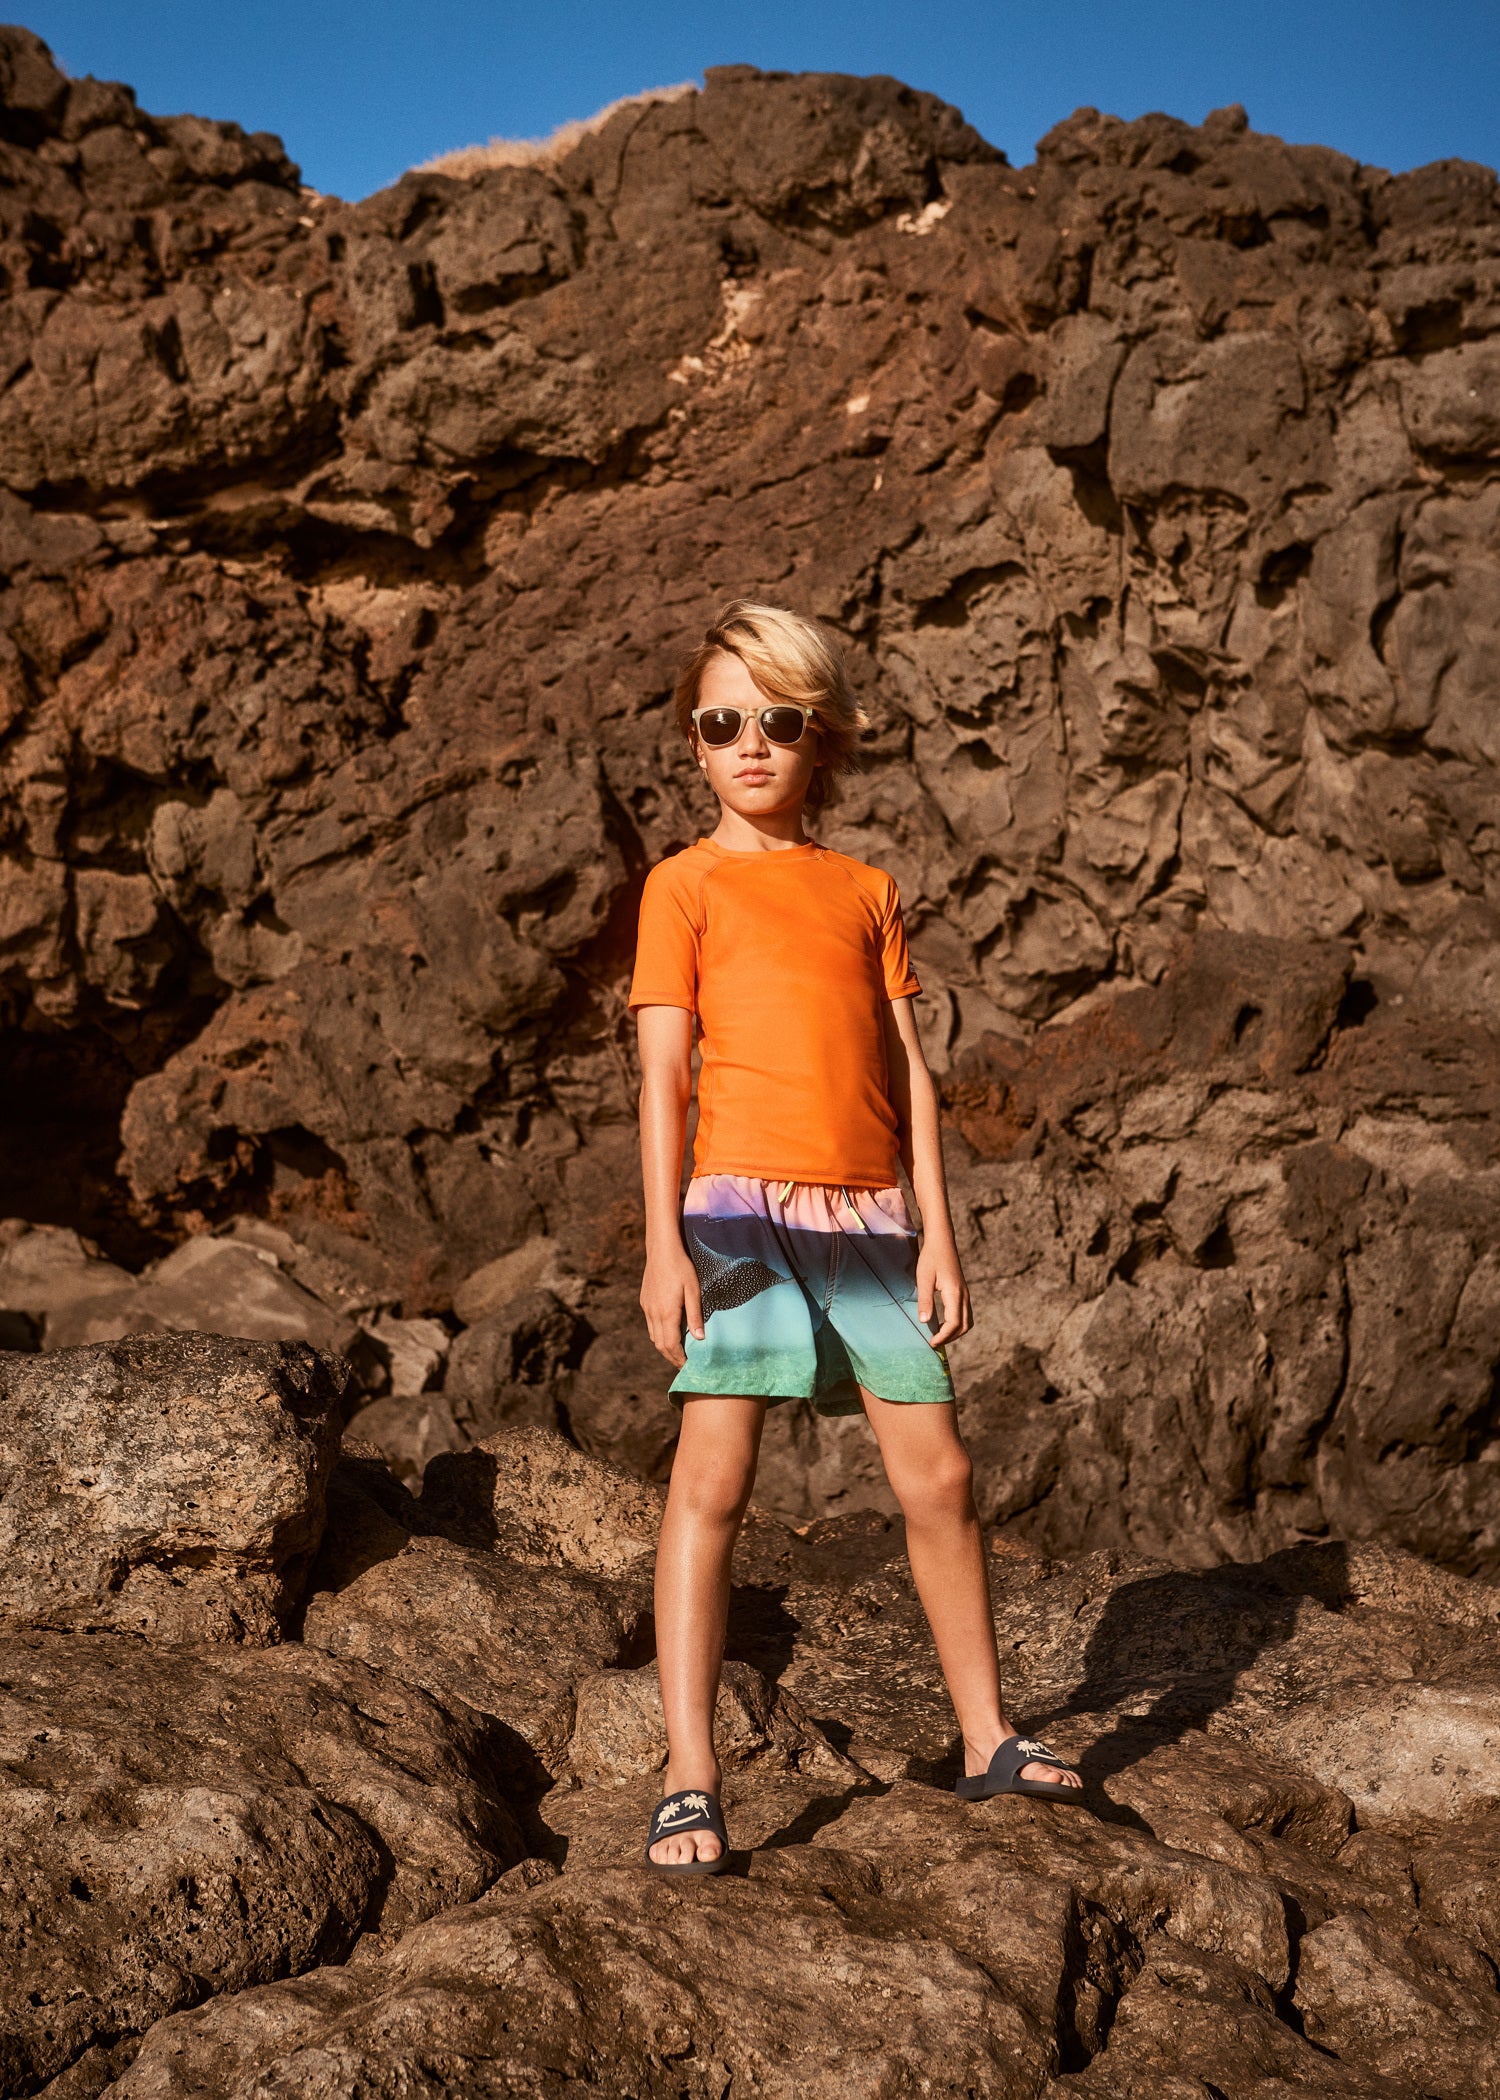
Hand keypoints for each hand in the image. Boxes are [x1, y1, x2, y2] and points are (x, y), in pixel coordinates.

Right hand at [640, 1244, 704, 1367]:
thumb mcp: (694, 1290)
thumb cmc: (681, 1267)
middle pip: (660, 1345)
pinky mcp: (645, 1302)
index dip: (679, 1359)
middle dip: (672, 1357)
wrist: (661, 1249)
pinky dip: (659, 1335)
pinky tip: (669, 1333)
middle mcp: (653, 1313)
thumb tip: (700, 1339)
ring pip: (653, 1337)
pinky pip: (650, 1325)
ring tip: (678, 1353)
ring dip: (665, 1348)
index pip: (671, 1345)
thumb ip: (696, 1315)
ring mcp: (647, 1308)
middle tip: (684, 1365)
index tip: (688, 1366)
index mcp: (666, 1313)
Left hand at [916, 1237, 970, 1349]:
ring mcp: (966, 1294)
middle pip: (964, 1326)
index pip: (953, 1323)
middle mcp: (964, 1296)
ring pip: (967, 1322)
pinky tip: (943, 1324)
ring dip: (955, 1332)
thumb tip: (923, 1322)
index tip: (931, 1343)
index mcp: (954, 1294)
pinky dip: (957, 1324)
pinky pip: (965, 1314)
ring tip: (939, 1336)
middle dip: (950, 1338)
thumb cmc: (931, 1258)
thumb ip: (924, 1300)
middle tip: (934, 1343)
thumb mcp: (924, 1278)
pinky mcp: (963, 1292)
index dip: (943, 1336)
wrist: (942, 1242)